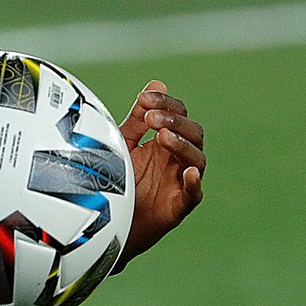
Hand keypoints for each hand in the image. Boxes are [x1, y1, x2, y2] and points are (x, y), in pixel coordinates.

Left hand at [116, 81, 204, 268]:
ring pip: (197, 159)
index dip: (166, 103)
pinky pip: (194, 194)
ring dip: (182, 145)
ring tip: (162, 137)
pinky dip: (194, 182)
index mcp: (166, 141)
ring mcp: (180, 182)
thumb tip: (157, 82)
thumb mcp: (124, 143)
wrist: (108, 224)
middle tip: (152, 119)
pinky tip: (188, 172)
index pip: (178, 114)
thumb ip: (137, 117)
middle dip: (174, 121)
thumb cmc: (119, 182)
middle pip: (193, 133)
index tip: (145, 98)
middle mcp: (177, 159)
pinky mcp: (179, 206)